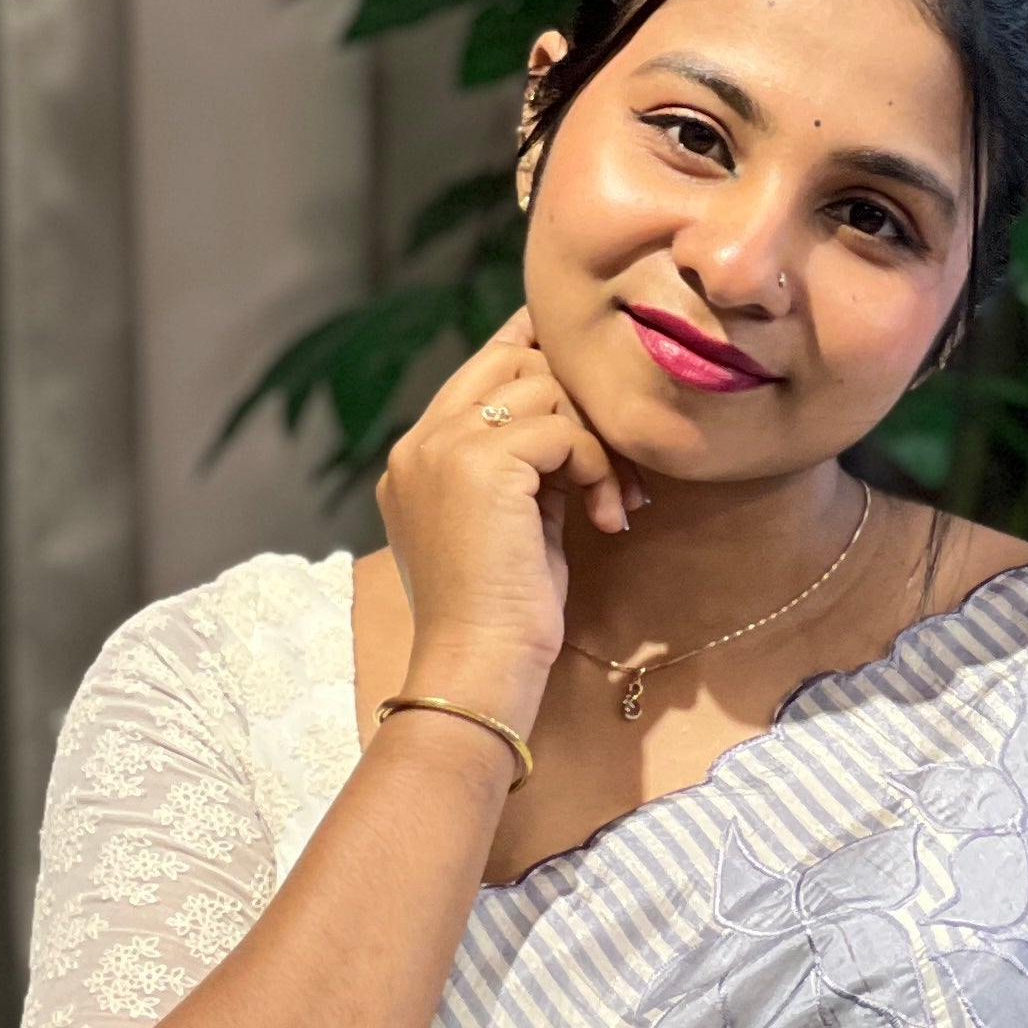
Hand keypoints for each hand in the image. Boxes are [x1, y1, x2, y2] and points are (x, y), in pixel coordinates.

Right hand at [377, 307, 646, 729]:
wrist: (478, 670)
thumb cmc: (501, 618)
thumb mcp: (511, 525)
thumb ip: (524, 467)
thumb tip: (570, 417)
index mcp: (417, 458)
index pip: (481, 368)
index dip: (539, 357)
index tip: (593, 383)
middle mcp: (420, 444)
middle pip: (513, 361)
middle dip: (576, 402)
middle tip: (610, 468)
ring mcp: (443, 448)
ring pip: (541, 388)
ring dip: (592, 441)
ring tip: (608, 502)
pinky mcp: (479, 463)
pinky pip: (562, 430)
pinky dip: (596, 468)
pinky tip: (604, 518)